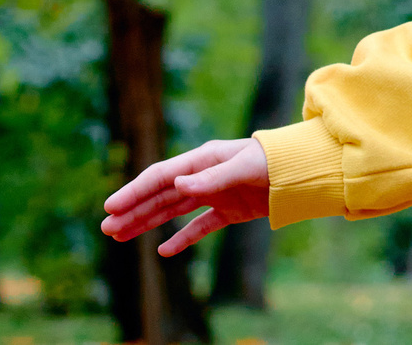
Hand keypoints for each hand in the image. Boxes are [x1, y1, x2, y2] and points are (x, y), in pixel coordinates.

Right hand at [101, 136, 270, 256]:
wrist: (304, 170)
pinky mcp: (230, 211)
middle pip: (161, 195)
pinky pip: (200, 226)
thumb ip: (213, 177)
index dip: (134, 191)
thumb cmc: (275, 160)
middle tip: (107, 227)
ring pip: (174, 210)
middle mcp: (204, 176)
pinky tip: (164, 251)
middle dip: (133, 210)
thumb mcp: (244, 166)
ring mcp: (216, 194)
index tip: (110, 207)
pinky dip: (182, 238)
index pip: (161, 177)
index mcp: (203, 160)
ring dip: (148, 222)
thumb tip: (178, 183)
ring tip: (121, 235)